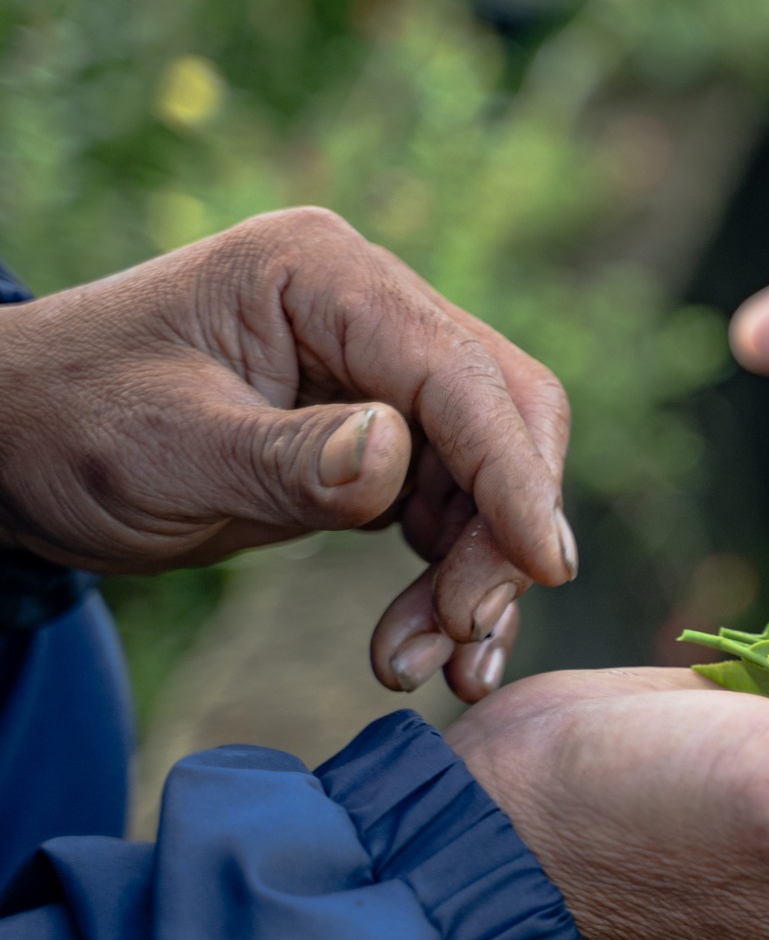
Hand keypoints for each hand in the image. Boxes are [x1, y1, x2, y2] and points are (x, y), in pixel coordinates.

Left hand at [0, 207, 574, 700]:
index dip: (510, 472)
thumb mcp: (165, 450)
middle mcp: (368, 306)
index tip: (543, 569)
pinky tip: (428, 642)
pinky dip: (450, 573)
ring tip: (433, 666)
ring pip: (487, 467)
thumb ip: (288, 457)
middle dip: (503, 529)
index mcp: (322, 274)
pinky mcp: (375, 430)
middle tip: (468, 634)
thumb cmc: (67, 427)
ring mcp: (377, 368)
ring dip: (478, 570)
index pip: (456, 373)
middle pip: (501, 411)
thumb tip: (398, 457)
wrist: (7, 444)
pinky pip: (450, 500)